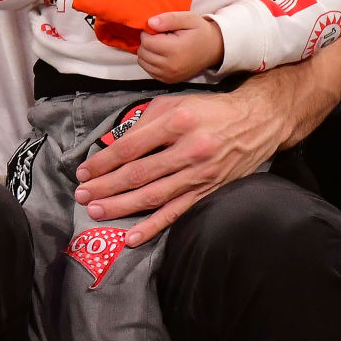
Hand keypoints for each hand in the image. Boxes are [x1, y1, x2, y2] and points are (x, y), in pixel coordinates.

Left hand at [74, 81, 285, 243]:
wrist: (258, 121)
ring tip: (96, 212)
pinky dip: (153, 226)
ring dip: (121, 207)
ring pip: (153, 196)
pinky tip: (132, 237)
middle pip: (137, 174)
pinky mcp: (208, 191)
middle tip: (82, 196)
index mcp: (176, 123)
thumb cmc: (209, 110)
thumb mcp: (174, 103)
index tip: (83, 172)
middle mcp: (188, 150)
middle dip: (105, 187)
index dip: (102, 162)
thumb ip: (143, 122)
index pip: (129, 147)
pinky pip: (177, 212)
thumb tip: (113, 144)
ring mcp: (199, 174)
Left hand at [136, 11, 223, 83]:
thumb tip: (150, 22)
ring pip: (143, 62)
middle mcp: (171, 66)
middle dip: (147, 42)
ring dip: (147, 52)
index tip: (159, 29)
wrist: (215, 49)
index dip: (148, 32)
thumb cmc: (200, 32)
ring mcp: (170, 76)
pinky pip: (148, 70)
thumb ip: (170, 19)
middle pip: (143, 53)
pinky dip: (150, 62)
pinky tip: (162, 54)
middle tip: (161, 37)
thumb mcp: (189, 19)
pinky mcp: (168, 81)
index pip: (146, 42)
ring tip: (162, 45)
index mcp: (176, 50)